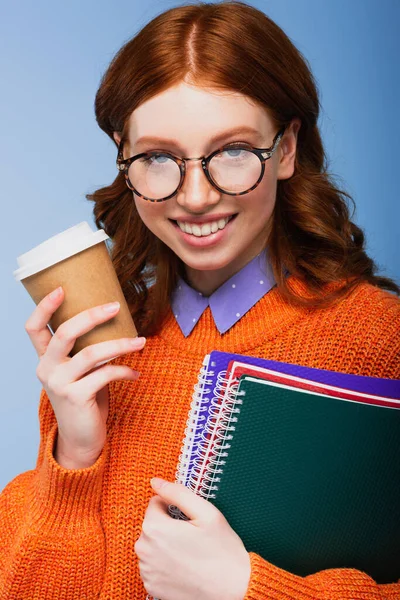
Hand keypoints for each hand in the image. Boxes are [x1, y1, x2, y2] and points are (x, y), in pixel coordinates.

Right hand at [25, 286, 145, 468]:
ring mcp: (60, 384)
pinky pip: (106, 375)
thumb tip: (114, 320)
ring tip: (141, 341)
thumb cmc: (85, 398)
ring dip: (121, 344)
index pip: (34, 328)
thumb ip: (85, 350)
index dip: (44, 307)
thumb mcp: (80, 371)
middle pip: (65, 332)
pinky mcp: (77, 397)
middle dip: (92, 316)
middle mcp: (47, 369)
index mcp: (45, 359)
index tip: (61, 288)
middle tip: (116, 307)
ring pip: (92, 353)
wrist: (81, 439)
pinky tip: (135, 373)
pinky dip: (124, 370)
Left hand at [135, 478, 250, 599]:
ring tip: (190, 553)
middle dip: (168, 525)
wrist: (234, 590)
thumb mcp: (206, 512)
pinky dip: (165, 563)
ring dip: (165, 544)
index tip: (190, 520)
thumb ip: (177, 493)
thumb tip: (155, 481)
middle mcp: (144, 550)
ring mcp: (147, 571)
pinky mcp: (151, 587)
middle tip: (192, 537)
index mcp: (155, 528)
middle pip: (152, 525)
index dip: (173, 507)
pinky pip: (153, 565)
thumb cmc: (222, 550)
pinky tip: (184, 567)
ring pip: (152, 545)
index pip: (155, 503)